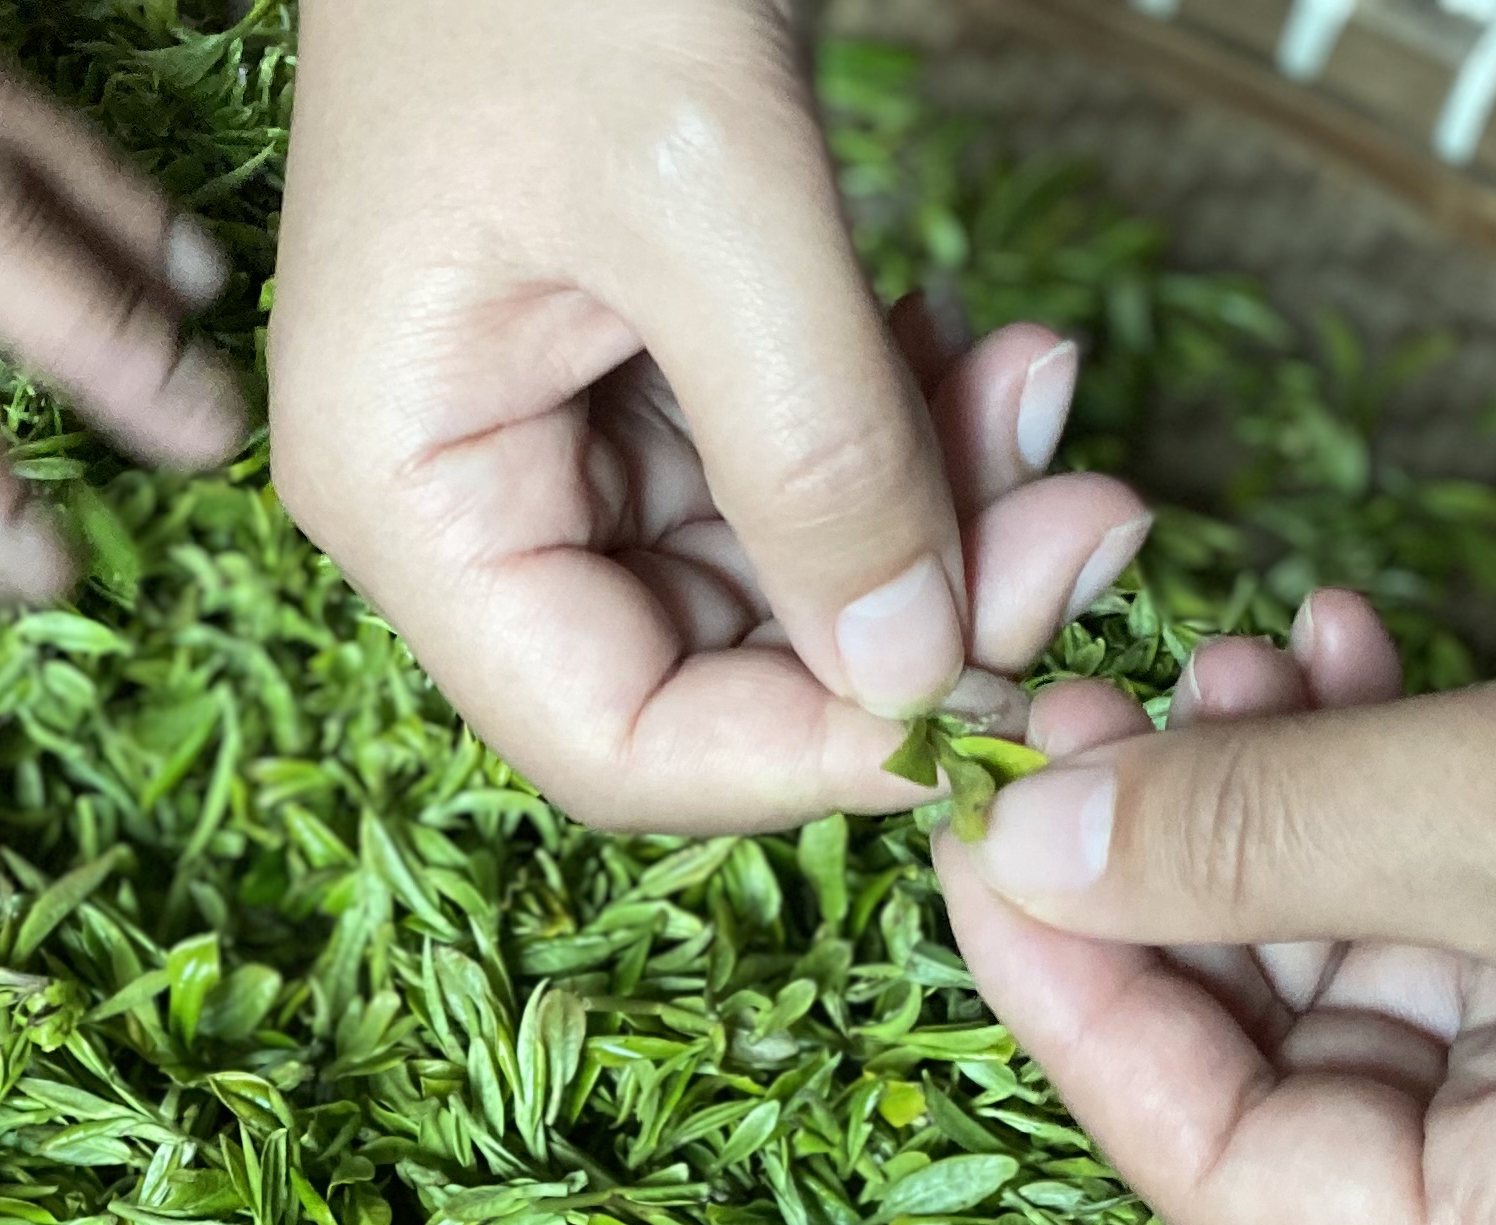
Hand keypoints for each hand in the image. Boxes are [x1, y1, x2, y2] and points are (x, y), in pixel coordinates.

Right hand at [270, 0, 1155, 835]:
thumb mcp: (708, 199)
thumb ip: (816, 451)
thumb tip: (917, 676)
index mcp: (406, 491)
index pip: (609, 736)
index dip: (804, 755)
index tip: (993, 702)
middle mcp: (461, 490)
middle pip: (709, 664)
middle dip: (909, 612)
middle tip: (1089, 518)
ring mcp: (548, 422)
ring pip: (775, 568)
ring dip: (937, 508)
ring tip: (1051, 393)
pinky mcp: (640, 350)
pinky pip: (792, 458)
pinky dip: (908, 422)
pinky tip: (993, 347)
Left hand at [936, 409, 1495, 1224]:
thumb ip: (1267, 828)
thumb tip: (1031, 845)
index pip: (1232, 1182)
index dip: (1074, 1013)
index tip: (973, 846)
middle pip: (1281, 1074)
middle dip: (1167, 889)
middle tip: (1074, 713)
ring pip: (1365, 963)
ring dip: (1267, 807)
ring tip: (1209, 645)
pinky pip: (1469, 891)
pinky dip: (1383, 780)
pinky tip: (1328, 652)